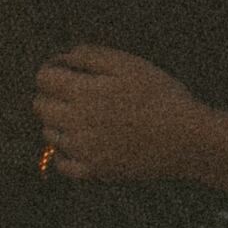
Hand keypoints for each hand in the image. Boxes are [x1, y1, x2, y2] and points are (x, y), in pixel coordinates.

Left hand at [30, 46, 216, 184]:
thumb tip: (65, 56)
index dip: (52, 71)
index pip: (43, 79)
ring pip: (49, 134)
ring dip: (59, 123)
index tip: (65, 72)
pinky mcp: (94, 171)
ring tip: (85, 118)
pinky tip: (83, 143)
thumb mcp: (130, 64)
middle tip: (75, 94)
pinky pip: (62, 164)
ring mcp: (83, 150)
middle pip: (40, 107)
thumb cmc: (162, 96)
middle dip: (51, 96)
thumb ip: (92, 56)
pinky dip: (66, 153)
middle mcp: (77, 123)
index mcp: (84, 93)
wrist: (187, 139)